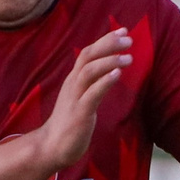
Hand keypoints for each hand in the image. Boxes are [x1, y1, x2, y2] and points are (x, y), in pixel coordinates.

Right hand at [34, 29, 132, 171]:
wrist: (50, 147)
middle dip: (108, 44)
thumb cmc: (69, 124)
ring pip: (89, 71)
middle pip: (87, 56)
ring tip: (128, 57)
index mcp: (74, 80)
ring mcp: (75, 98)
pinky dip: (105, 82)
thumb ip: (92, 85)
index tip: (123, 32)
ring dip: (109, 61)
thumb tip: (109, 73)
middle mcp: (73, 84)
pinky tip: (118, 74)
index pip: (88, 53)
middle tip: (128, 38)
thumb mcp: (81, 98)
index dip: (105, 41)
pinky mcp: (79, 113)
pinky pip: (92, 93)